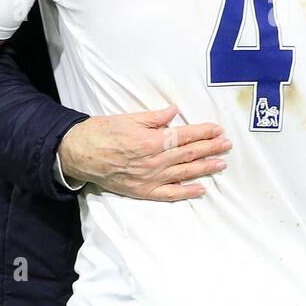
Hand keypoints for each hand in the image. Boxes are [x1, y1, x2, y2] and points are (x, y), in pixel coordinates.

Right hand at [57, 105, 230, 200]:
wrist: (79, 154)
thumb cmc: (102, 132)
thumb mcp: (128, 118)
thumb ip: (154, 118)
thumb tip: (174, 112)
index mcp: (151, 141)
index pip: (184, 136)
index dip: (203, 132)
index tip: (218, 130)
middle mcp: (153, 161)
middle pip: (189, 155)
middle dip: (210, 149)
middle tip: (227, 145)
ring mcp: (149, 178)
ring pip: (184, 174)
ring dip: (205, 169)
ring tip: (221, 164)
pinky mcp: (142, 191)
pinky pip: (169, 194)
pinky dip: (186, 192)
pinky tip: (201, 189)